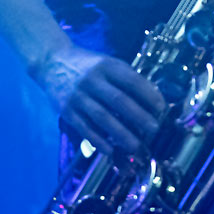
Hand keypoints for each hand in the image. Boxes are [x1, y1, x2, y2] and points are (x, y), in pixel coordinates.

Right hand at [32, 44, 166, 157]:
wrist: (52, 62)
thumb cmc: (88, 65)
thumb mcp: (109, 64)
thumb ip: (127, 79)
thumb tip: (152, 98)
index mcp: (108, 66)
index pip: (132, 81)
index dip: (148, 95)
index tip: (161, 108)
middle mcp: (92, 80)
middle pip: (118, 101)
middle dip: (138, 116)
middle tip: (154, 129)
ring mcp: (77, 96)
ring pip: (102, 117)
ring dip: (121, 133)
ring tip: (136, 146)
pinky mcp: (66, 110)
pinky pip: (84, 128)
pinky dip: (98, 140)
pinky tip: (110, 151)